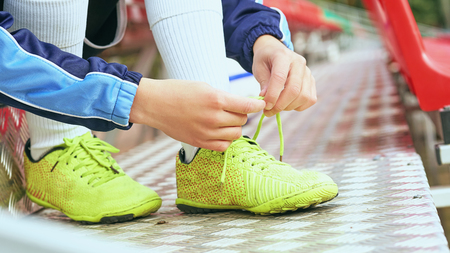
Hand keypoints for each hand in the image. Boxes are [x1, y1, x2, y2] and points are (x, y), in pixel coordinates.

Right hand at [130, 78, 265, 150]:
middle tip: (234, 109)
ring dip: (234, 127)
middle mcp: (213, 117)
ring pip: (235, 134)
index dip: (257, 104)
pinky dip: (226, 140)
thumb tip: (240, 105)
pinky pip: (223, 146)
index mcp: (215, 99)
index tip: (260, 104)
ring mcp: (206, 132)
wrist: (154, 104)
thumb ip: (223, 97)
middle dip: (242, 114)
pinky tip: (220, 132)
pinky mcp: (199, 143)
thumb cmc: (178, 91)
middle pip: (242, 120)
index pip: (246, 105)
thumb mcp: (204, 87)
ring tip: (226, 120)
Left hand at [252, 35, 316, 116]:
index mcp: (283, 56)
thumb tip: (267, 100)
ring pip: (304, 96)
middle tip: (268, 111)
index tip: (265, 106)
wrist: (274, 50)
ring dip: (289, 107)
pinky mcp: (312, 81)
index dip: (273, 95)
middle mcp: (299, 62)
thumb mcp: (258, 68)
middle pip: (294, 89)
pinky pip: (310, 99)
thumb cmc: (265, 59)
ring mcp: (308, 72)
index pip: (280, 78)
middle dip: (280, 105)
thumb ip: (264, 83)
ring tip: (277, 106)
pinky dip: (299, 106)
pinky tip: (288, 104)